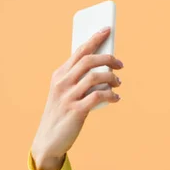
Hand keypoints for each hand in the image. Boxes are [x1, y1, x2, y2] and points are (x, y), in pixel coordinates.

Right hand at [31, 27, 123, 169]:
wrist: (48, 139)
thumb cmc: (63, 113)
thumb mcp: (66, 93)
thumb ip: (80, 80)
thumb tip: (106, 68)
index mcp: (60, 74)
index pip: (79, 51)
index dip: (94, 39)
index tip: (107, 29)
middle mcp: (62, 82)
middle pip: (89, 60)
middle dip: (108, 58)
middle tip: (121, 64)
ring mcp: (68, 96)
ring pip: (95, 77)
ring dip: (112, 78)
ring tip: (119, 83)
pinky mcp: (76, 111)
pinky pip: (98, 96)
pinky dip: (111, 95)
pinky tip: (116, 98)